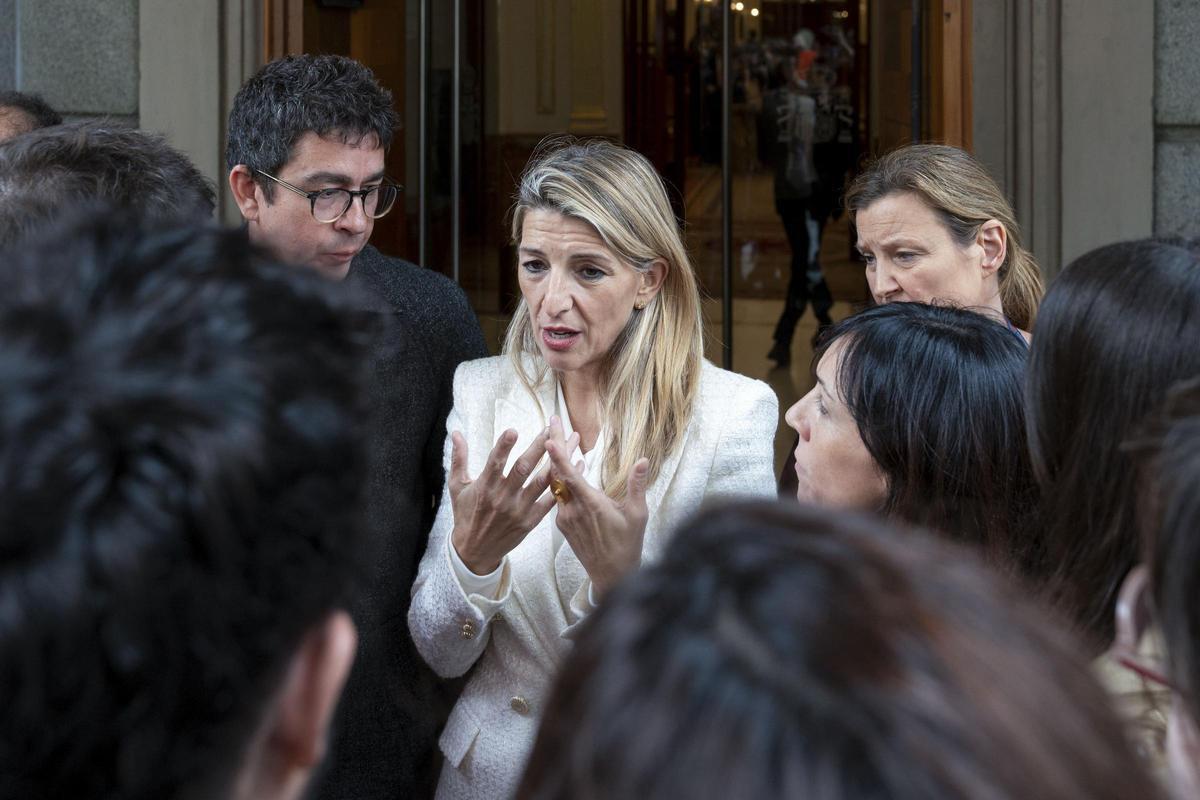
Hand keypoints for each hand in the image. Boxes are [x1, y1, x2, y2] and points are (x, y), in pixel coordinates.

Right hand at [448, 426, 578, 573]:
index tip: (513, 430)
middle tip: (550, 429)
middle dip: (538, 447)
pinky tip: (574, 468)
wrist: (474, 551)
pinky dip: (562, 484)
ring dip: (556, 461)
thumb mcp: (456, 487)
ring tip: (568, 443)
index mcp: (484, 487)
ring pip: (541, 482)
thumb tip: (456, 432)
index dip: (503, 447)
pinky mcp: (530, 521)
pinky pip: (550, 501)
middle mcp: (502, 498)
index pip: (494, 463)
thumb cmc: (465, 514)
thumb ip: (459, 458)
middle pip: (524, 468)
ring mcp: (518, 510)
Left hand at [544, 418, 649, 598]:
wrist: (611, 575)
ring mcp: (565, 517)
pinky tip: (572, 467)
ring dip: (559, 462)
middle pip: (557, 473)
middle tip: (553, 421)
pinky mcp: (563, 524)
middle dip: (555, 445)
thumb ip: (637, 485)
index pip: (568, 476)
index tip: (549, 436)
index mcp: (589, 505)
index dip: (558, 455)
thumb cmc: (627, 544)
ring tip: (565, 439)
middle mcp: (572, 510)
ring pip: (556, 484)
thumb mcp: (637, 514)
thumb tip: (643, 460)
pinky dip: (563, 479)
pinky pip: (559, 496)